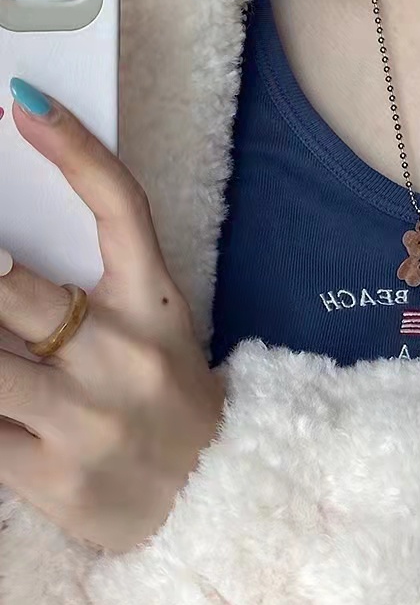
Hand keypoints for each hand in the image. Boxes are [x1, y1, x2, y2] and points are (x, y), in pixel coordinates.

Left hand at [0, 83, 224, 552]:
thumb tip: (6, 253)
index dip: (76, 153)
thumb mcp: (159, 336)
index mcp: (157, 311)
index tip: (24, 104)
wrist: (213, 500)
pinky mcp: (54, 477)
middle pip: (10, 284)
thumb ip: (92, 294)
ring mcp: (88, 419)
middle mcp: (126, 357)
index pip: (122, 213)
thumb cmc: (175, 404)